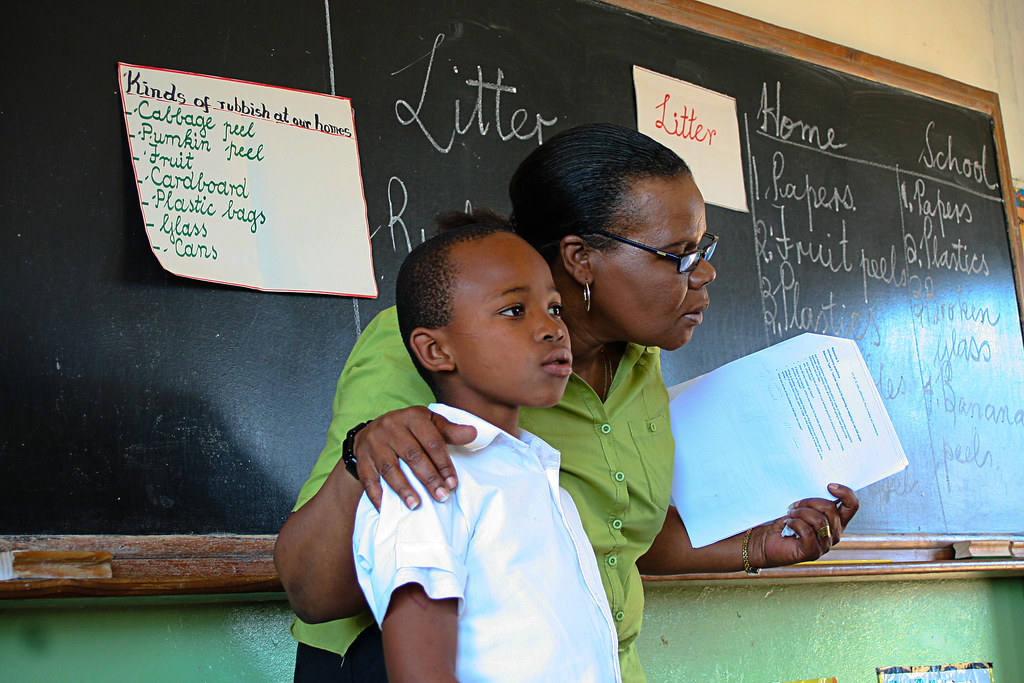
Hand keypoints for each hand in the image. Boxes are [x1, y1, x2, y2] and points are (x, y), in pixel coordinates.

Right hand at [354, 406, 476, 509]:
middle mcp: (391, 427)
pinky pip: (368, 479)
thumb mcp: (429, 423)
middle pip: (412, 455)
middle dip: (429, 478)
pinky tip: (386, 508)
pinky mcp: (362, 458)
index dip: (444, 463)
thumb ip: (450, 431)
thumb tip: (473, 434)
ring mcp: (374, 443)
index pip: (432, 441)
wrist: (370, 431)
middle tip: (441, 496)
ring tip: (416, 505)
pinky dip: (377, 495)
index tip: (453, 483)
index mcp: (412, 417)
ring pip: (390, 468)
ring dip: (403, 488)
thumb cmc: (407, 429)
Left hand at [751, 483, 859, 568]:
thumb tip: (821, 486)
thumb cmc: (783, 521)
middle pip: (831, 509)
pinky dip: (795, 524)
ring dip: (800, 513)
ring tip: (789, 515)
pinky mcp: (812, 553)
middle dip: (809, 501)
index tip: (829, 486)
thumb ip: (813, 500)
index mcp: (836, 521)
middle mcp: (834, 533)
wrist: (765, 542)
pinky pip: (808, 532)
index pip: (852, 506)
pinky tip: (787, 524)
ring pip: (819, 520)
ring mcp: (824, 545)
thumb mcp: (801, 506)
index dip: (846, 493)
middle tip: (794, 505)